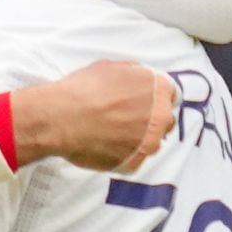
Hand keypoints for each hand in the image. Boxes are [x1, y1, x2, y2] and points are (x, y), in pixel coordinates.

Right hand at [12, 60, 177, 171]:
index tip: (139, 101)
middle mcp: (161, 118)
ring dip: (137, 138)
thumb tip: (136, 79)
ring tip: (110, 133)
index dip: (152, 97)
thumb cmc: (83, 89)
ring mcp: (149, 143)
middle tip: (123, 117)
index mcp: (158, 90)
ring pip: (150, 142)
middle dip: (149, 119)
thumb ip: (133, 74)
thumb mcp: (110, 67)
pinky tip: (103, 144)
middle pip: (164, 120)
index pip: (169, 94)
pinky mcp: (135, 164)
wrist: (62, 117)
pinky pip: (133, 159)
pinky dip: (122, 154)